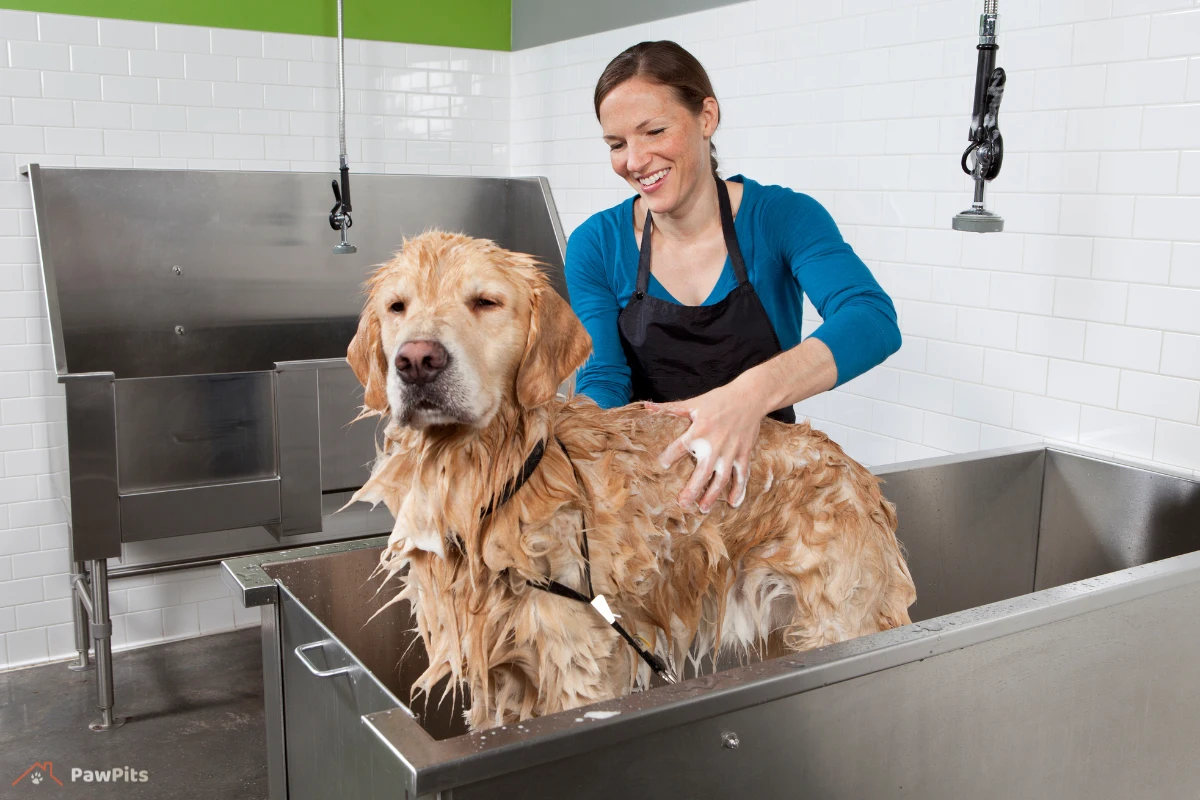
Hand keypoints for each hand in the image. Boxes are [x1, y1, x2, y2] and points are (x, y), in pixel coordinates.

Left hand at [645, 380, 767, 513]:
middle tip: (682, 504)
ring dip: (712, 495)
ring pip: (721, 479)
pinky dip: (739, 490)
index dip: (668, 457)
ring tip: (702, 509)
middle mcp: (715, 444)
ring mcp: (731, 451)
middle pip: (702, 472)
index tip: (661, 465)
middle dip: (692, 490)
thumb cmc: (719, 400)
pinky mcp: (744, 454)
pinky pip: (742, 476)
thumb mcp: (694, 403)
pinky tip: (733, 503)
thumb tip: (646, 407)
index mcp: (699, 430)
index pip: (679, 447)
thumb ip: (670, 409)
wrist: (750, 397)